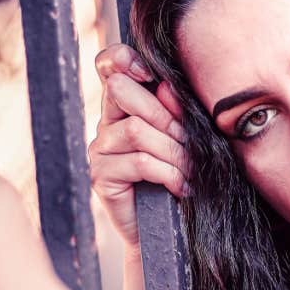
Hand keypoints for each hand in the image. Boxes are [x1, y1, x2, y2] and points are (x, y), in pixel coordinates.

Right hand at [87, 43, 189, 247]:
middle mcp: (107, 123)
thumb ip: (176, 112)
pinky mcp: (101, 176)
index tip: (149, 73)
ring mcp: (99, 149)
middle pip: (122, 91)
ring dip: (174, 150)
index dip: (124, 58)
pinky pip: (138, 162)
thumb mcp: (184, 139)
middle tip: (187, 141)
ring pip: (136, 131)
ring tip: (190, 170)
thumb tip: (167, 87)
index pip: (110, 65)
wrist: (169, 231)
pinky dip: (169, 173)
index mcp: (125, 105)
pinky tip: (182, 187)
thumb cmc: (180, 178)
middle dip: (163, 114)